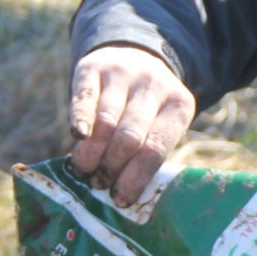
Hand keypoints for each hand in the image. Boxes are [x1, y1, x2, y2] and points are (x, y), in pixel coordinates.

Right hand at [67, 43, 196, 205]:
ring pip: (106, 121)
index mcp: (179, 106)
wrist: (135, 56)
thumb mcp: (161, 124)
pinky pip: (85, 98)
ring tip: (85, 170)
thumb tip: (121, 197)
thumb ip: (147, 154)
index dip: (135, 178)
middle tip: (99, 184)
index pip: (156, 148)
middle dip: (112, 167)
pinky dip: (80, 120)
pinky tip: (78, 138)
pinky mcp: (94, 67)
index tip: (120, 199)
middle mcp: (154, 86)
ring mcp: (124, 74)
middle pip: (130, 137)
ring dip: (92, 152)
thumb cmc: (148, 108)